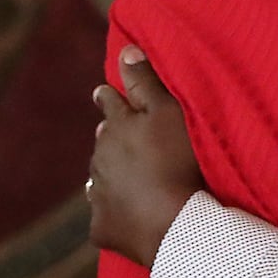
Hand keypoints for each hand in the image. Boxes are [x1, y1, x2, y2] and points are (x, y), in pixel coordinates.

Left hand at [87, 45, 204, 265]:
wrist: (174, 225)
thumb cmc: (178, 163)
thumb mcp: (169, 113)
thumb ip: (145, 82)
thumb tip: (125, 50)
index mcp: (116, 127)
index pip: (109, 103)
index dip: (109, 97)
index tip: (102, 93)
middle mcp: (100, 158)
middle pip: (103, 141)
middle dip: (111, 137)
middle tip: (119, 137)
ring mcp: (99, 194)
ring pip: (100, 177)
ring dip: (111, 173)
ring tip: (125, 176)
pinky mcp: (102, 227)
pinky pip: (104, 216)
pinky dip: (114, 212)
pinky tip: (123, 215)